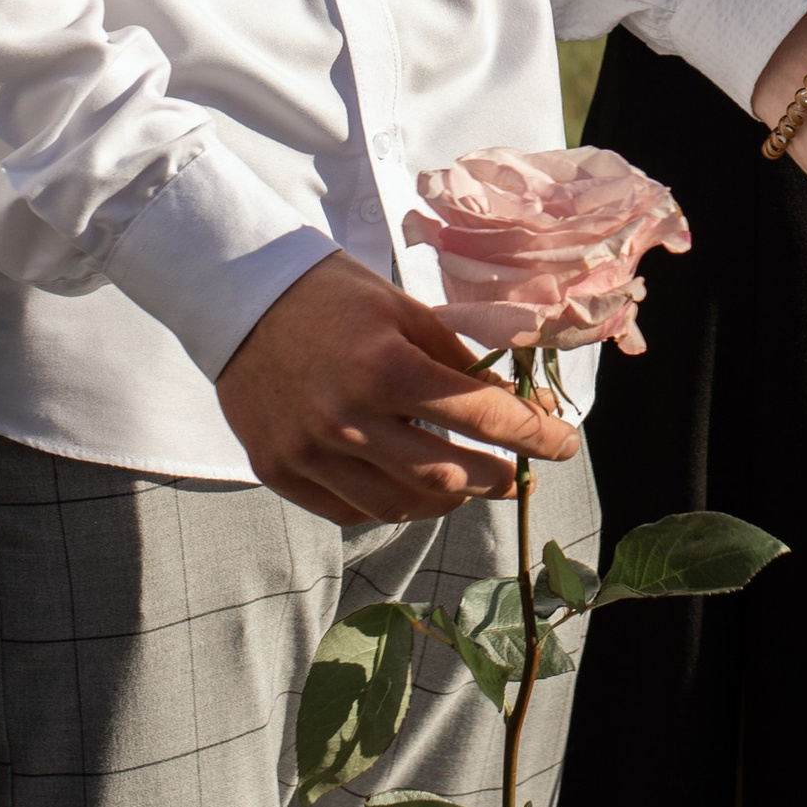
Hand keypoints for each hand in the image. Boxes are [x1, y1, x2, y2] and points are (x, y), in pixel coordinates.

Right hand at [216, 248, 579, 524]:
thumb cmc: (333, 296)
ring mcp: (309, 452)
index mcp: (386, 368)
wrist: (241, 297)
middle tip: (519, 475)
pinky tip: (410, 490)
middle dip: (496, 478)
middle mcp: (347, 420)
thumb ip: (458, 362)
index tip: (565, 445)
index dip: (532, 434)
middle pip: (444, 475)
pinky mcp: (279, 471)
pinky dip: (389, 506)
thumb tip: (512, 403)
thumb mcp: (406, 312)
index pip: (479, 415)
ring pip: (397, 505)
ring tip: (467, 485)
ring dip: (446, 500)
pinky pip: (348, 511)